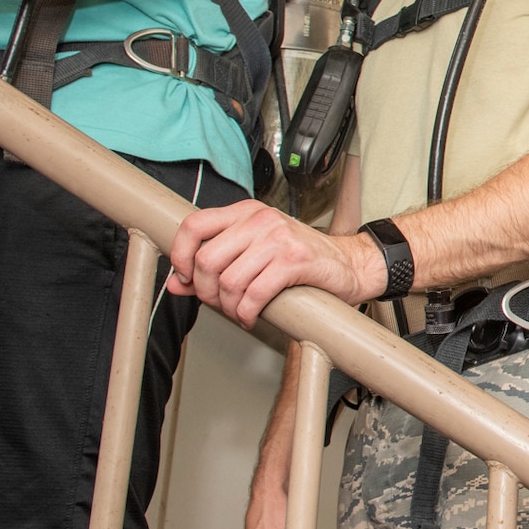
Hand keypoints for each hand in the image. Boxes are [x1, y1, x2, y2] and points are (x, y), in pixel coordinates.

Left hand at [166, 199, 384, 327]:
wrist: (349, 265)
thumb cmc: (302, 259)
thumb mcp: (255, 254)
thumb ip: (216, 266)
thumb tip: (178, 283)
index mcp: (246, 212)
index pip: (193, 225)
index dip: (180, 256)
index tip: (188, 277)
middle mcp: (260, 220)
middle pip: (207, 259)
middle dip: (206, 291)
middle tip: (218, 303)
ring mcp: (278, 238)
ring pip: (229, 280)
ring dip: (228, 307)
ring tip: (239, 311)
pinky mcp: (294, 260)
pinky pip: (254, 293)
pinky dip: (247, 312)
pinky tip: (252, 315)